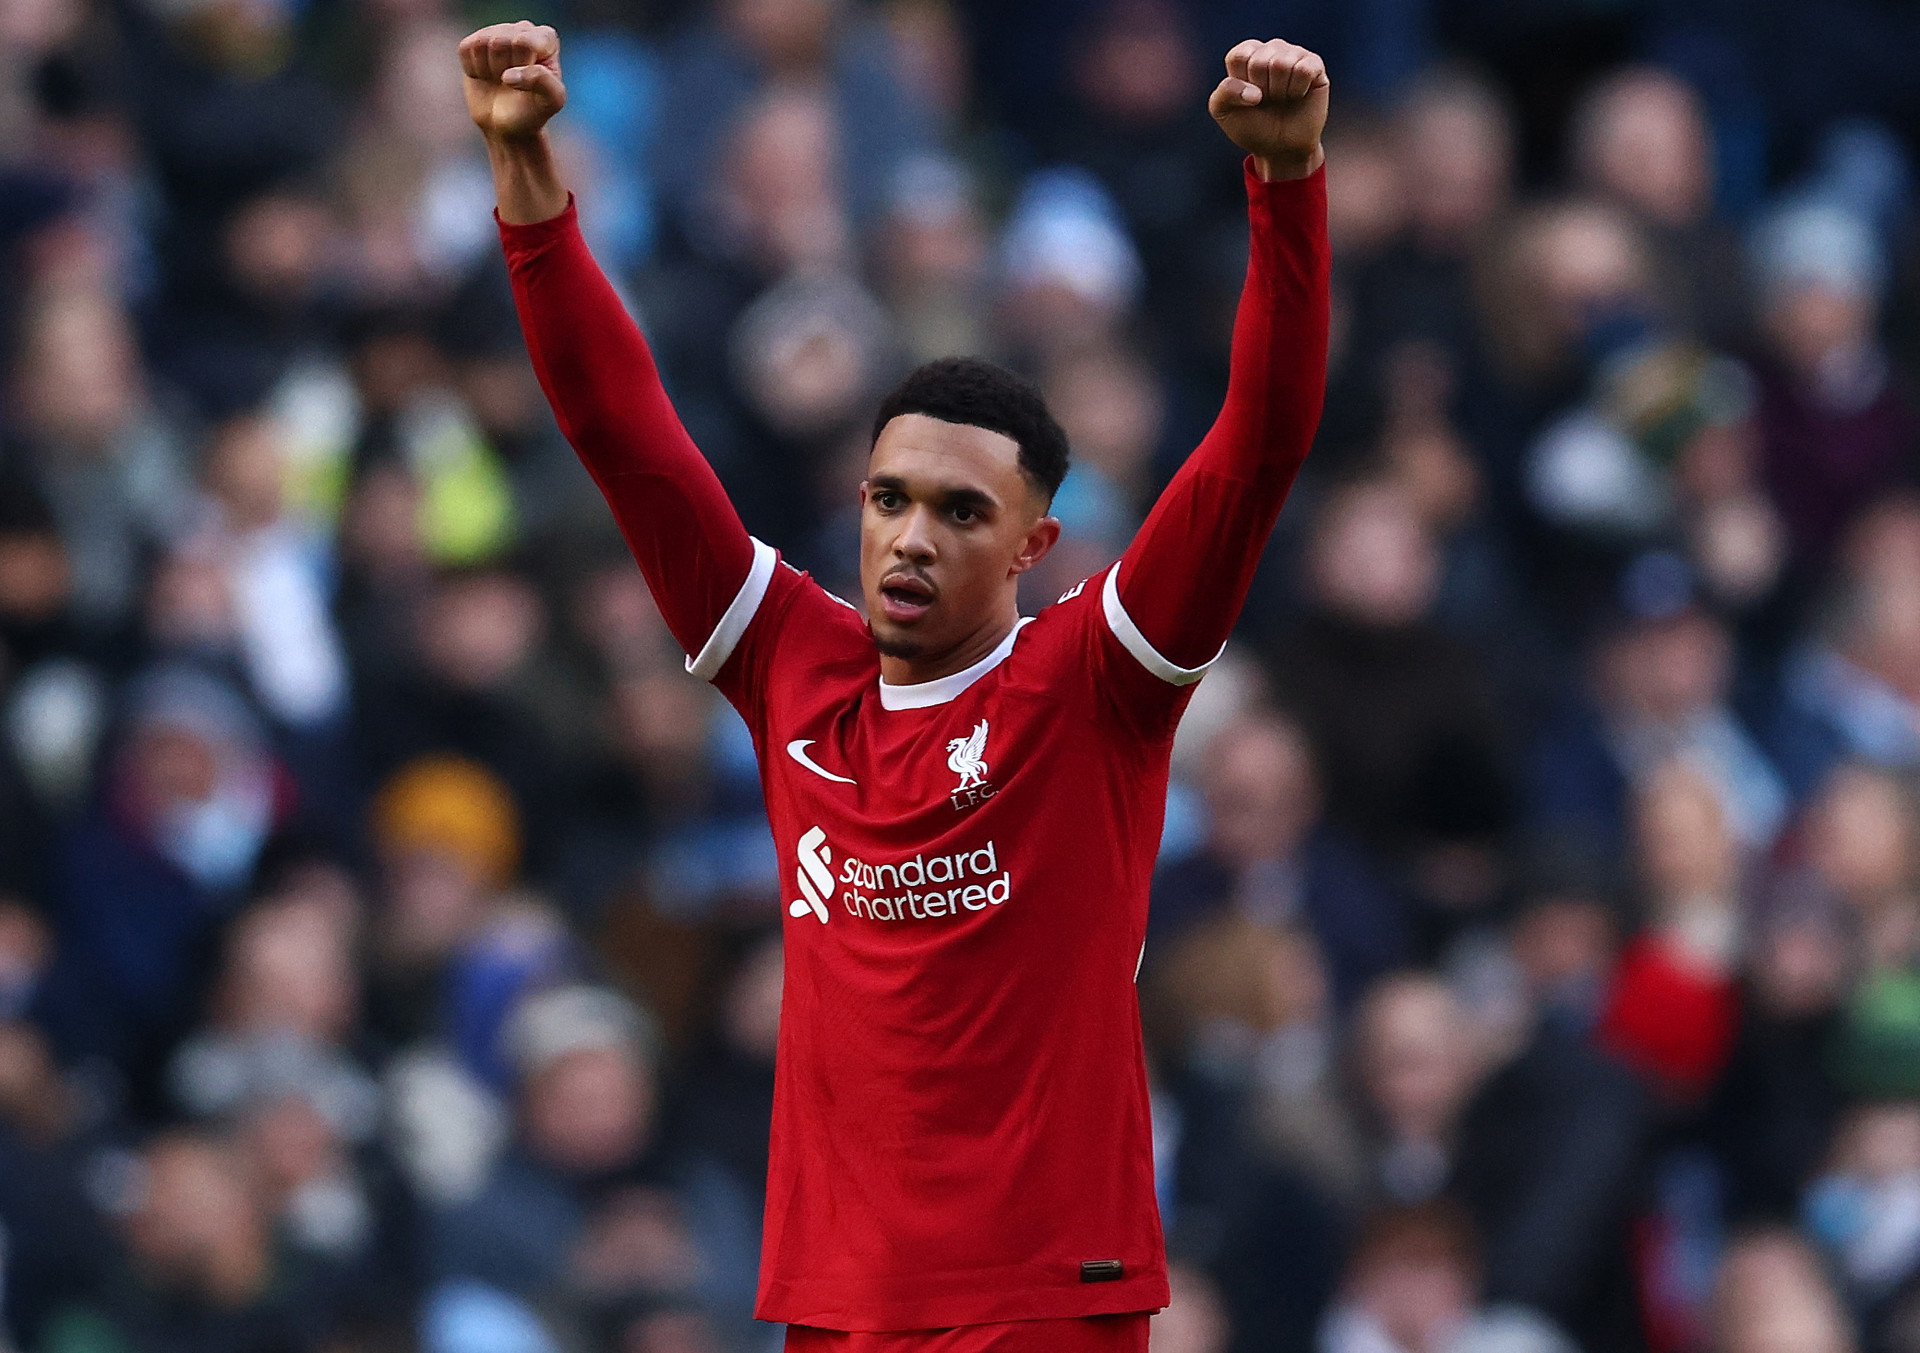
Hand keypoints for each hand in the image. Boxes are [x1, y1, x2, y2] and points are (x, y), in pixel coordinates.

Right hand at [459, 21, 566, 142]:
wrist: (508, 124)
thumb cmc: (534, 110)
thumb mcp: (551, 101)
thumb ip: (543, 82)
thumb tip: (508, 75)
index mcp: (546, 38)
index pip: (524, 42)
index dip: (522, 67)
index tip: (529, 82)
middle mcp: (523, 29)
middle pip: (500, 41)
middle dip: (502, 69)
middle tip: (512, 83)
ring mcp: (497, 32)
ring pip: (481, 43)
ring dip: (488, 69)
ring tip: (499, 79)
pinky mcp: (474, 41)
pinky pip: (466, 49)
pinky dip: (473, 69)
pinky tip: (486, 76)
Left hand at [1208, 38, 1328, 180]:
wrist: (1280, 148)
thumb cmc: (1252, 126)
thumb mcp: (1223, 112)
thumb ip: (1224, 93)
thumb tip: (1255, 93)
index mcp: (1246, 54)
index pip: (1239, 57)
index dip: (1242, 85)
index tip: (1247, 98)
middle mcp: (1270, 49)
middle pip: (1259, 62)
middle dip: (1261, 90)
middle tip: (1267, 101)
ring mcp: (1294, 54)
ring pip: (1282, 64)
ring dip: (1280, 92)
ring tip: (1282, 99)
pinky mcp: (1314, 65)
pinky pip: (1304, 70)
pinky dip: (1298, 90)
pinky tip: (1297, 95)